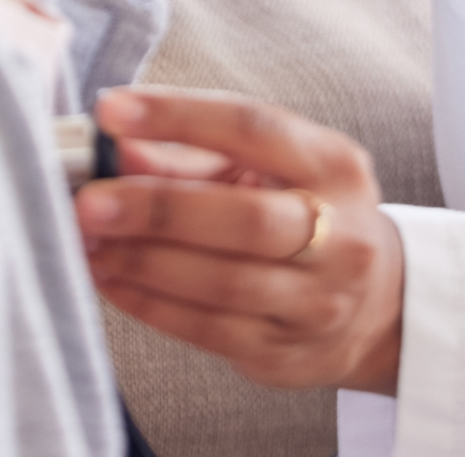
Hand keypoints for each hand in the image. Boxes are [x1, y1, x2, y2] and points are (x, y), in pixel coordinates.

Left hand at [76, 86, 404, 394]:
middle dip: (158, 208)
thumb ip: (189, 156)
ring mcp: (318, 301)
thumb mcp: (268, 168)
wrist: (378, 303)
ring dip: (143, 262)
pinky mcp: (287, 353)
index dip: (179, 116)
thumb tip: (112, 146)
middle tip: (90, 200)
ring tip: (86, 242)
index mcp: (333, 165)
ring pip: (223, 283)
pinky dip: (148, 303)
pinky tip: (107, 279)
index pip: (253, 128)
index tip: (112, 111)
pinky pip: (207, 330)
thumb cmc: (306, 214)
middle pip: (246, 218)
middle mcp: (340, 233)